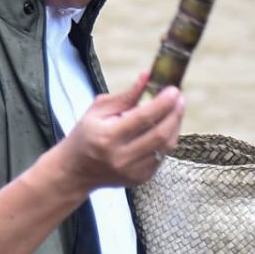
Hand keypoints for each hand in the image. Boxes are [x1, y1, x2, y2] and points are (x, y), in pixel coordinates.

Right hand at [55, 72, 182, 190]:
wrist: (75, 171)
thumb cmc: (85, 136)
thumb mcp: (98, 110)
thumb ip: (126, 95)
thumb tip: (148, 76)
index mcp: (108, 137)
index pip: (143, 118)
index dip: (162, 103)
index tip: (173, 90)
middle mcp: (122, 157)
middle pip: (160, 133)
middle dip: (175, 113)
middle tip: (179, 97)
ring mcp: (133, 171)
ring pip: (166, 146)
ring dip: (175, 125)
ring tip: (176, 109)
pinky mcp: (141, 178)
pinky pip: (163, 156)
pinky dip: (169, 139)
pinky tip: (167, 126)